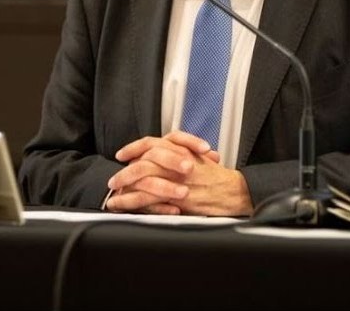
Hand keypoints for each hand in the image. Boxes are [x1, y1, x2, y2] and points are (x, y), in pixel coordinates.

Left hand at [105, 131, 250, 215]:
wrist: (235, 191)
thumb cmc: (218, 177)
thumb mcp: (198, 157)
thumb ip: (179, 155)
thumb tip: (159, 157)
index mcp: (180, 149)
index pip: (151, 143)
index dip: (133, 148)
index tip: (122, 154)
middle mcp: (176, 162)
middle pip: (142, 162)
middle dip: (124, 172)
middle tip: (113, 179)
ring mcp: (176, 180)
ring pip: (142, 181)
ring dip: (124, 189)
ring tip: (113, 196)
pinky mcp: (177, 198)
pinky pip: (149, 200)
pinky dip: (132, 203)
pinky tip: (123, 206)